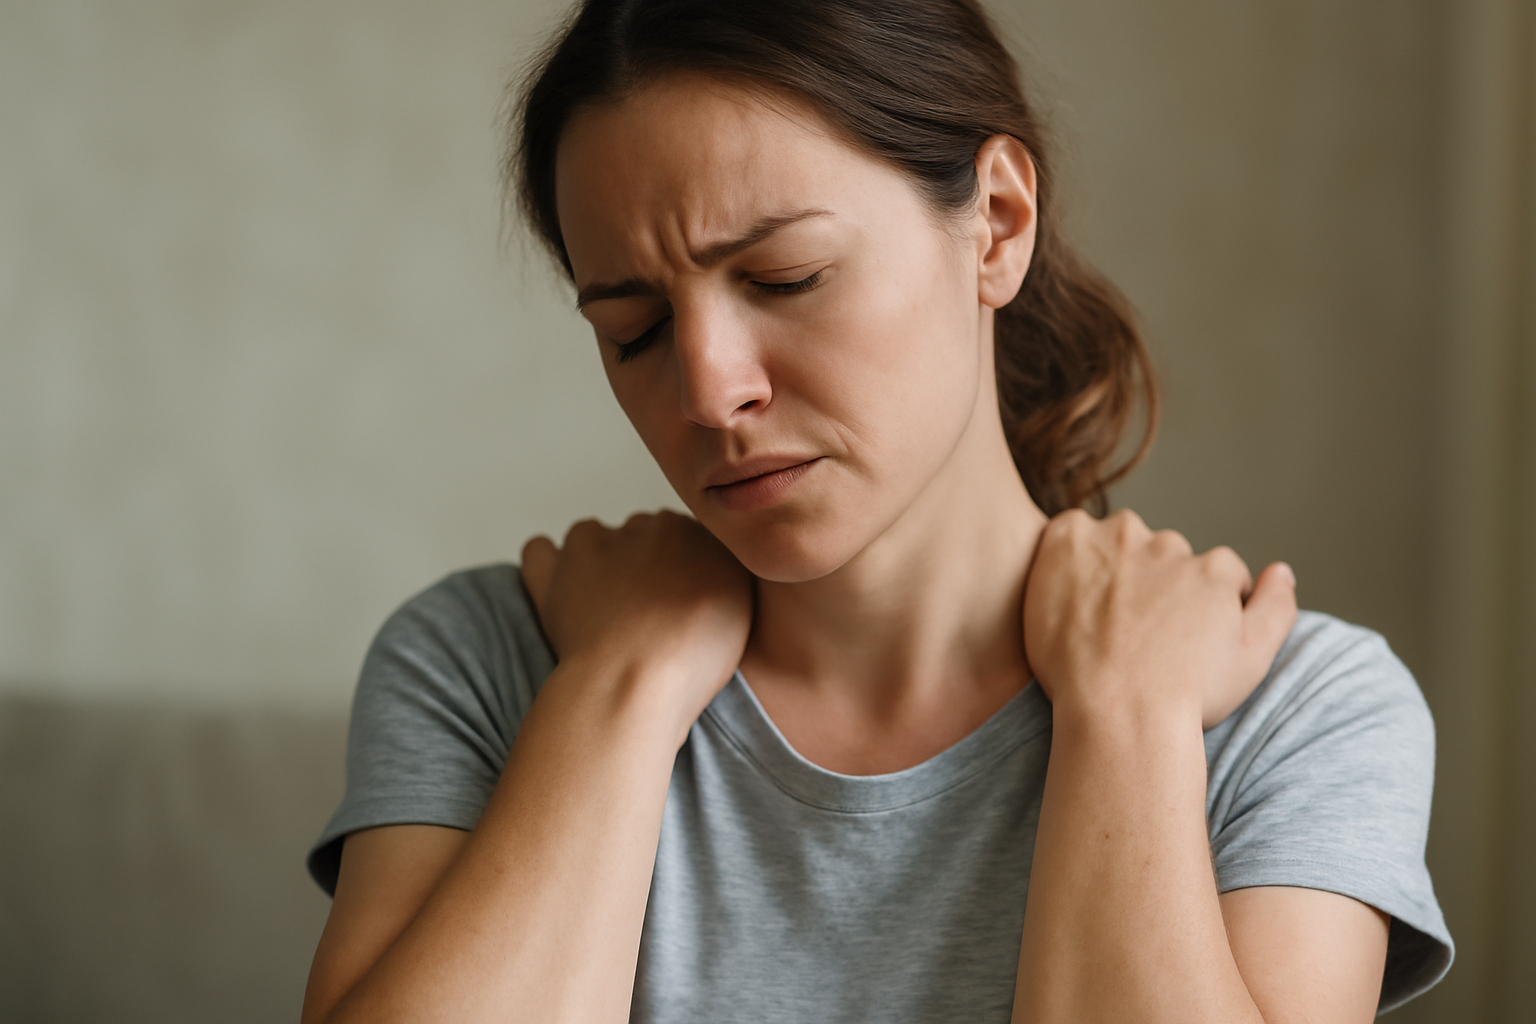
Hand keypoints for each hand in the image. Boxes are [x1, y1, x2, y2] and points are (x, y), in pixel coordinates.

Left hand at [520, 510, 754, 732]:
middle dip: (641, 564)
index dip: (683, 571)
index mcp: (691, 530)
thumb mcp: (741, 607)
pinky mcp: (552, 572)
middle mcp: (643, 528)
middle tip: (646, 613)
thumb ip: (728, 571)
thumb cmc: (691, 656)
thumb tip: (712, 564)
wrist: (635, 683)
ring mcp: (593, 545)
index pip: (686, 538)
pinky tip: (559, 589)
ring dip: (597, 561)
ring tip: (605, 609)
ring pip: (593, 537)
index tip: (680, 601)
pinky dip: (547, 565)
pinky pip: (540, 551)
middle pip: (642, 536)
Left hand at [1022, 509, 1296, 729]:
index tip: (1172, 637)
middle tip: (1130, 631)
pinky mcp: (1069, 543)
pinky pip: (1068, 532)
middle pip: (1161, 555)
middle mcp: (1168, 545)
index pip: (1213, 571)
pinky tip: (1066, 596)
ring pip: (1115, 543)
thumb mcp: (1251, 660)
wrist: (1118, 713)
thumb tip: (1281, 570)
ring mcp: (1116, 542)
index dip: (1195, 605)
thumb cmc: (1184, 698)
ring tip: (1094, 618)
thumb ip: (1275, 608)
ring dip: (1109, 566)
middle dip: (1150, 584)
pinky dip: (1067, 554)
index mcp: (1213, 568)